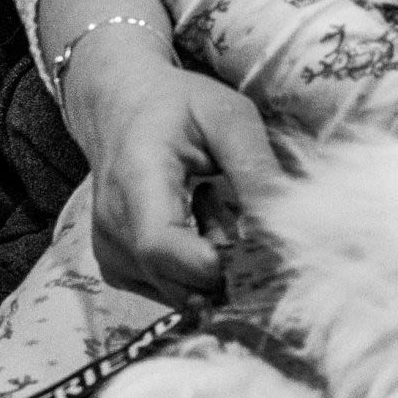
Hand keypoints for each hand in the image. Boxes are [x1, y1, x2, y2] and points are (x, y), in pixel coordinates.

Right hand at [59, 29, 279, 305]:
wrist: (118, 107)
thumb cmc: (177, 105)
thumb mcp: (227, 116)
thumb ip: (255, 166)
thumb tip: (287, 222)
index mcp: (136, 180)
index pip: (160, 246)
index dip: (210, 263)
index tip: (252, 248)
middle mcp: (113, 225)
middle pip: (175, 281)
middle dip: (227, 268)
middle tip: (240, 217)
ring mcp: (110, 252)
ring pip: (177, 293)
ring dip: (212, 269)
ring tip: (211, 211)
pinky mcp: (118, 268)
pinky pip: (168, 291)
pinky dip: (194, 273)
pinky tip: (195, 228)